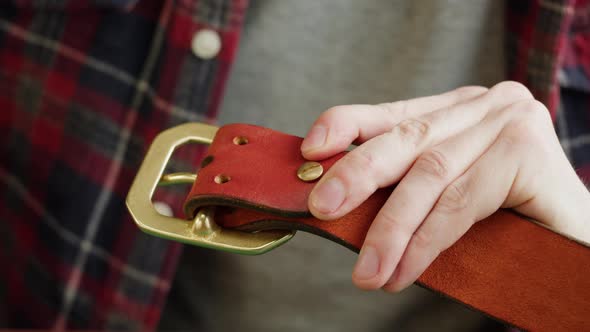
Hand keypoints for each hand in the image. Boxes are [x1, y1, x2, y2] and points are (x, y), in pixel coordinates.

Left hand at [301, 81, 589, 291]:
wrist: (576, 254)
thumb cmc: (509, 227)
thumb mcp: (443, 197)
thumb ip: (403, 188)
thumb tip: (335, 202)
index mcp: (460, 111)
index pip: (394, 114)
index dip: (347, 126)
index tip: (310, 149)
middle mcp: (486, 106)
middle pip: (407, 140)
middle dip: (357, 175)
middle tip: (321, 208)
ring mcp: (509, 124)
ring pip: (429, 176)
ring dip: (390, 228)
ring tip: (367, 271)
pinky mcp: (527, 153)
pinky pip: (459, 203)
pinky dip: (425, 241)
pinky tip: (403, 271)